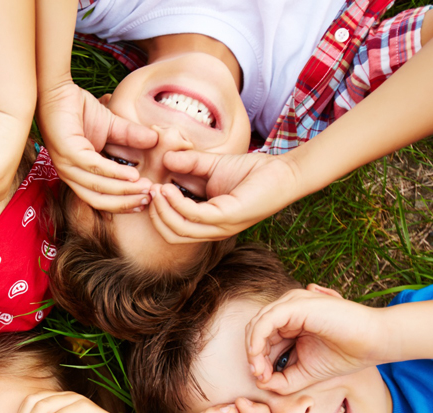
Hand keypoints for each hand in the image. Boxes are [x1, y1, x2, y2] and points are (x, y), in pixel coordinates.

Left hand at [38, 81, 156, 212]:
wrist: (59, 90)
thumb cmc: (79, 109)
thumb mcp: (111, 126)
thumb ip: (130, 136)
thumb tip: (155, 140)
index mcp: (78, 174)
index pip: (100, 198)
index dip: (123, 203)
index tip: (146, 201)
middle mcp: (70, 174)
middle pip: (99, 200)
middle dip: (126, 202)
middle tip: (148, 198)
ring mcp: (66, 164)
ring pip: (97, 187)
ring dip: (124, 190)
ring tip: (145, 187)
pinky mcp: (67, 151)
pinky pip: (94, 167)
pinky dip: (114, 173)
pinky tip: (132, 174)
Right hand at [146, 150, 301, 242]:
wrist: (284, 172)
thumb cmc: (253, 172)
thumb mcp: (213, 166)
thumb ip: (190, 164)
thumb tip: (165, 158)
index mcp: (208, 223)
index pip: (173, 229)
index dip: (156, 212)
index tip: (149, 189)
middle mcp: (213, 230)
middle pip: (172, 234)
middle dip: (155, 214)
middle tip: (149, 191)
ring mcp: (221, 227)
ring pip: (179, 229)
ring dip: (162, 210)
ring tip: (156, 188)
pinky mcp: (228, 217)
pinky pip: (194, 216)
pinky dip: (177, 203)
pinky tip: (169, 187)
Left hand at [245, 285, 385, 392]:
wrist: (375, 342)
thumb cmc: (345, 355)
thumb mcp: (306, 372)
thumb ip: (283, 380)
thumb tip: (260, 383)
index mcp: (291, 322)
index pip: (262, 339)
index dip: (257, 360)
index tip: (263, 380)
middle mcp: (289, 310)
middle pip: (256, 331)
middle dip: (253, 356)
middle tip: (259, 377)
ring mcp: (292, 304)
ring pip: (257, 324)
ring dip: (254, 350)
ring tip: (260, 371)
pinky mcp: (296, 304)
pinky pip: (266, 320)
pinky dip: (258, 339)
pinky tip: (259, 356)